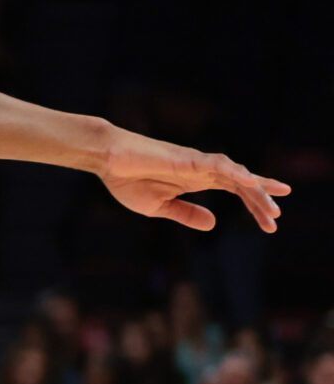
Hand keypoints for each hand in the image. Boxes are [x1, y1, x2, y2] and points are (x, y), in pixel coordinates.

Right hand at [96, 130, 287, 232]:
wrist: (107, 161)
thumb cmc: (127, 180)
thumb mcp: (159, 207)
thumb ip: (186, 214)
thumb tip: (214, 224)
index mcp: (197, 182)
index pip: (236, 192)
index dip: (255, 206)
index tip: (271, 224)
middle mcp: (202, 171)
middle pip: (242, 185)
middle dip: (261, 201)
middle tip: (276, 220)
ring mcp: (197, 163)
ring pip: (236, 174)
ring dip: (256, 189)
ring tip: (273, 206)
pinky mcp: (187, 158)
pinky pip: (217, 164)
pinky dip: (236, 172)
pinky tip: (252, 182)